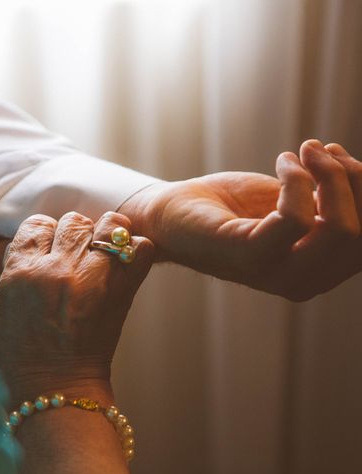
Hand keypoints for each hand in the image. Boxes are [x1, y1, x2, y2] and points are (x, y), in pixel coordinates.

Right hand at [0, 211, 153, 403]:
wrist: (55, 391)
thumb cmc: (19, 356)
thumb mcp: (0, 309)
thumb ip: (15, 272)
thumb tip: (32, 250)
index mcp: (22, 272)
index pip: (35, 224)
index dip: (41, 235)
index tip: (44, 249)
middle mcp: (58, 270)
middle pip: (72, 221)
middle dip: (71, 235)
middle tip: (71, 255)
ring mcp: (94, 279)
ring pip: (109, 225)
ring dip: (105, 235)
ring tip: (100, 253)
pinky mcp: (122, 293)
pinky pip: (141, 250)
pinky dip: (135, 252)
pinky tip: (122, 263)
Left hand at [120, 139, 361, 300]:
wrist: (173, 211)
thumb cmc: (231, 205)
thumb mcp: (291, 200)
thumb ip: (327, 199)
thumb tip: (361, 175)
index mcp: (314, 272)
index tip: (336, 156)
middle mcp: (299, 281)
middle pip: (360, 234)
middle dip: (348, 180)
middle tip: (317, 149)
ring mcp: (273, 274)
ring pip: (338, 229)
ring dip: (328, 175)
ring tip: (303, 150)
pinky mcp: (247, 255)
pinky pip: (296, 218)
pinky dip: (296, 178)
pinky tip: (281, 161)